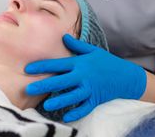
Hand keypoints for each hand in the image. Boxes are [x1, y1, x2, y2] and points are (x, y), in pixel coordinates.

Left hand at [25, 34, 146, 122]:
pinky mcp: (96, 99)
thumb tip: (64, 36)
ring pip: (72, 96)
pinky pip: (85, 107)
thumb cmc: (107, 61)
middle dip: (44, 85)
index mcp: (80, 63)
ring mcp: (90, 88)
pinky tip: (66, 117)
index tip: (28, 69)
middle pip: (61, 81)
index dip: (42, 66)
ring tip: (46, 104)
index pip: (58, 64)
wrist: (126, 76)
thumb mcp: (92, 51)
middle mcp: (83, 76)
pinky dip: (76, 112)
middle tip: (29, 89)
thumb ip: (77, 45)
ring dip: (59, 100)